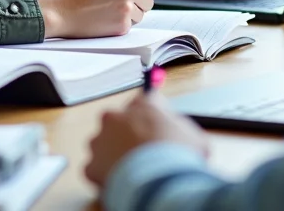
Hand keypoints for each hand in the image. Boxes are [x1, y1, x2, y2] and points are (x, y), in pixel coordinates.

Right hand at [34, 0, 160, 38]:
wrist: (61, 11)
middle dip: (138, 3)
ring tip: (107, 11)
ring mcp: (126, 8)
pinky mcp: (122, 25)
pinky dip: (120, 24)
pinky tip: (104, 19)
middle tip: (119, 4)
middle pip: (150, 0)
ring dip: (129, 15)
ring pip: (141, 14)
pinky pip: (130, 25)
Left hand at [85, 92, 208, 186]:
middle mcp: (115, 118)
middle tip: (140, 151)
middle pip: (116, 121)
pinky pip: (95, 169)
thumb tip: (176, 130)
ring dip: (113, 154)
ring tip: (131, 169)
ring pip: (102, 144)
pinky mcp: (92, 165)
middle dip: (125, 134)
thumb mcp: (191, 134)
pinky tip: (120, 182)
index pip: (142, 101)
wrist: (160, 181)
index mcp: (141, 105)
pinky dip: (105, 175)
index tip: (151, 124)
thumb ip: (178, 127)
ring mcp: (100, 141)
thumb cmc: (179, 156)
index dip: (148, 115)